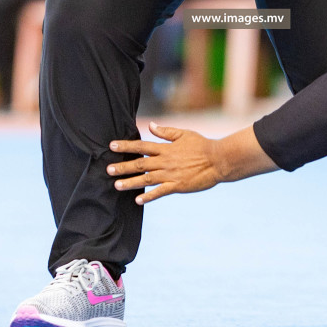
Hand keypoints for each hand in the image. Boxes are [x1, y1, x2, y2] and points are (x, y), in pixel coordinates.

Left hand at [107, 122, 226, 204]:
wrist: (218, 160)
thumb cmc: (202, 145)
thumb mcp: (184, 134)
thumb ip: (166, 132)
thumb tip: (150, 126)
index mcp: (165, 148)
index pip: (141, 146)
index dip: (126, 146)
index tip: (112, 146)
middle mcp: (165, 162)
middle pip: (139, 164)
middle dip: (122, 167)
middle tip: (108, 169)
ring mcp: (170, 175)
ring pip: (146, 179)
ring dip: (130, 182)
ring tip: (116, 185)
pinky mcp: (177, 186)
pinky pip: (160, 192)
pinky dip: (148, 196)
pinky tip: (137, 200)